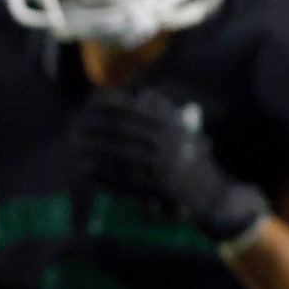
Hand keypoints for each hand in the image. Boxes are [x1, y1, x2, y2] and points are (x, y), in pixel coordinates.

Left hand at [71, 89, 265, 242]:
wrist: (214, 194)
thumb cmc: (195, 161)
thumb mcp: (185, 133)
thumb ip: (164, 116)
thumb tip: (141, 94)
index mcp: (172, 130)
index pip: (135, 114)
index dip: (110, 108)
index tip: (89, 105)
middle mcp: (168, 146)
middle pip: (124, 132)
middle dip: (97, 126)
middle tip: (75, 124)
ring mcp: (163, 168)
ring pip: (121, 155)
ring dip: (96, 149)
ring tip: (75, 145)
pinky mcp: (157, 190)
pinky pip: (125, 180)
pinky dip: (105, 175)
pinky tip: (88, 170)